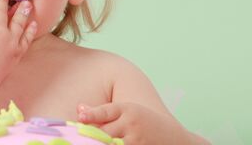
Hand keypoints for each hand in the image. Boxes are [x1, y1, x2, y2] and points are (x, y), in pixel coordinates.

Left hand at [77, 102, 204, 144]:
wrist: (174, 137)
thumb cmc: (142, 122)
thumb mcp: (126, 112)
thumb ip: (102, 112)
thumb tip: (79, 109)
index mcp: (127, 109)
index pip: (106, 111)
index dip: (92, 115)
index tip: (80, 118)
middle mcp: (131, 124)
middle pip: (105, 131)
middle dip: (92, 135)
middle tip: (77, 138)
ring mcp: (136, 140)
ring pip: (111, 143)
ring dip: (99, 142)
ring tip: (87, 142)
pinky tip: (103, 144)